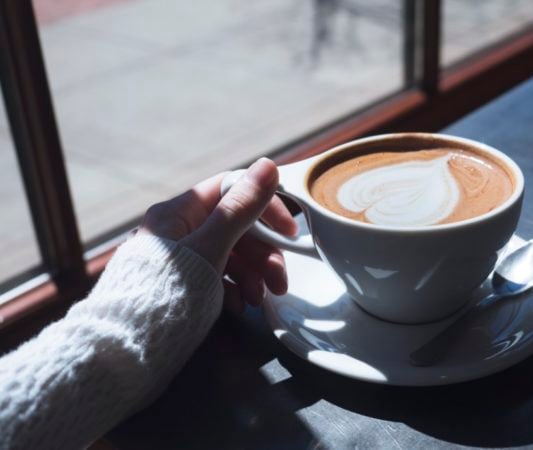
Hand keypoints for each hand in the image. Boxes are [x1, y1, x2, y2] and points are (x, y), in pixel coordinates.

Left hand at [138, 158, 297, 313]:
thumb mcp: (210, 249)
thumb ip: (240, 209)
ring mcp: (180, 259)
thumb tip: (268, 165)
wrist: (127, 351)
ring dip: (252, 275)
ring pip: (229, 255)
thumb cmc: (166, 295)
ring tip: (257, 301)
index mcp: (179, 213)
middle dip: (262, 254)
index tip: (289, 233)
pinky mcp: (181, 285)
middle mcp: (178, 231)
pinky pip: (216, 277)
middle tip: (279, 283)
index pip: (232, 191)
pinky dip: (233, 289)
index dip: (265, 207)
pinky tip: (237, 307)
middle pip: (235, 228)